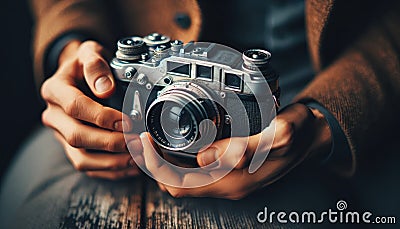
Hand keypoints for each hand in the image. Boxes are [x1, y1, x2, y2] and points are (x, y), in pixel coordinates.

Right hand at [41, 40, 142, 179]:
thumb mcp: (90, 53)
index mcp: (55, 90)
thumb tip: (105, 88)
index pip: (75, 107)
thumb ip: (96, 65)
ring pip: (81, 158)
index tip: (127, 120)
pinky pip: (87, 167)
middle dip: (110, 142)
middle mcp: (54, 115)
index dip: (102, 116)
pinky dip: (110, 170)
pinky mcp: (71, 149)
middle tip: (136, 141)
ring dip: (111, 162)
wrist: (80, 76)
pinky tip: (131, 165)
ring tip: (137, 156)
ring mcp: (61, 135)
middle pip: (77, 136)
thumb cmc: (87, 65)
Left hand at [139, 103, 331, 198]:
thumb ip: (246, 147)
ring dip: (164, 161)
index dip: (156, 165)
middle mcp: (227, 184)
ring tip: (153, 138)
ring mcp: (228, 178)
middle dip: (153, 163)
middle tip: (142, 137)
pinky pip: (195, 170)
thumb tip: (205, 158)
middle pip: (176, 184)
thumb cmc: (299, 134)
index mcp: (234, 180)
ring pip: (184, 178)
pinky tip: (178, 141)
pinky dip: (179, 158)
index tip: (146, 139)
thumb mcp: (279, 134)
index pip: (181, 184)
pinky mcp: (231, 168)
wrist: (312, 137)